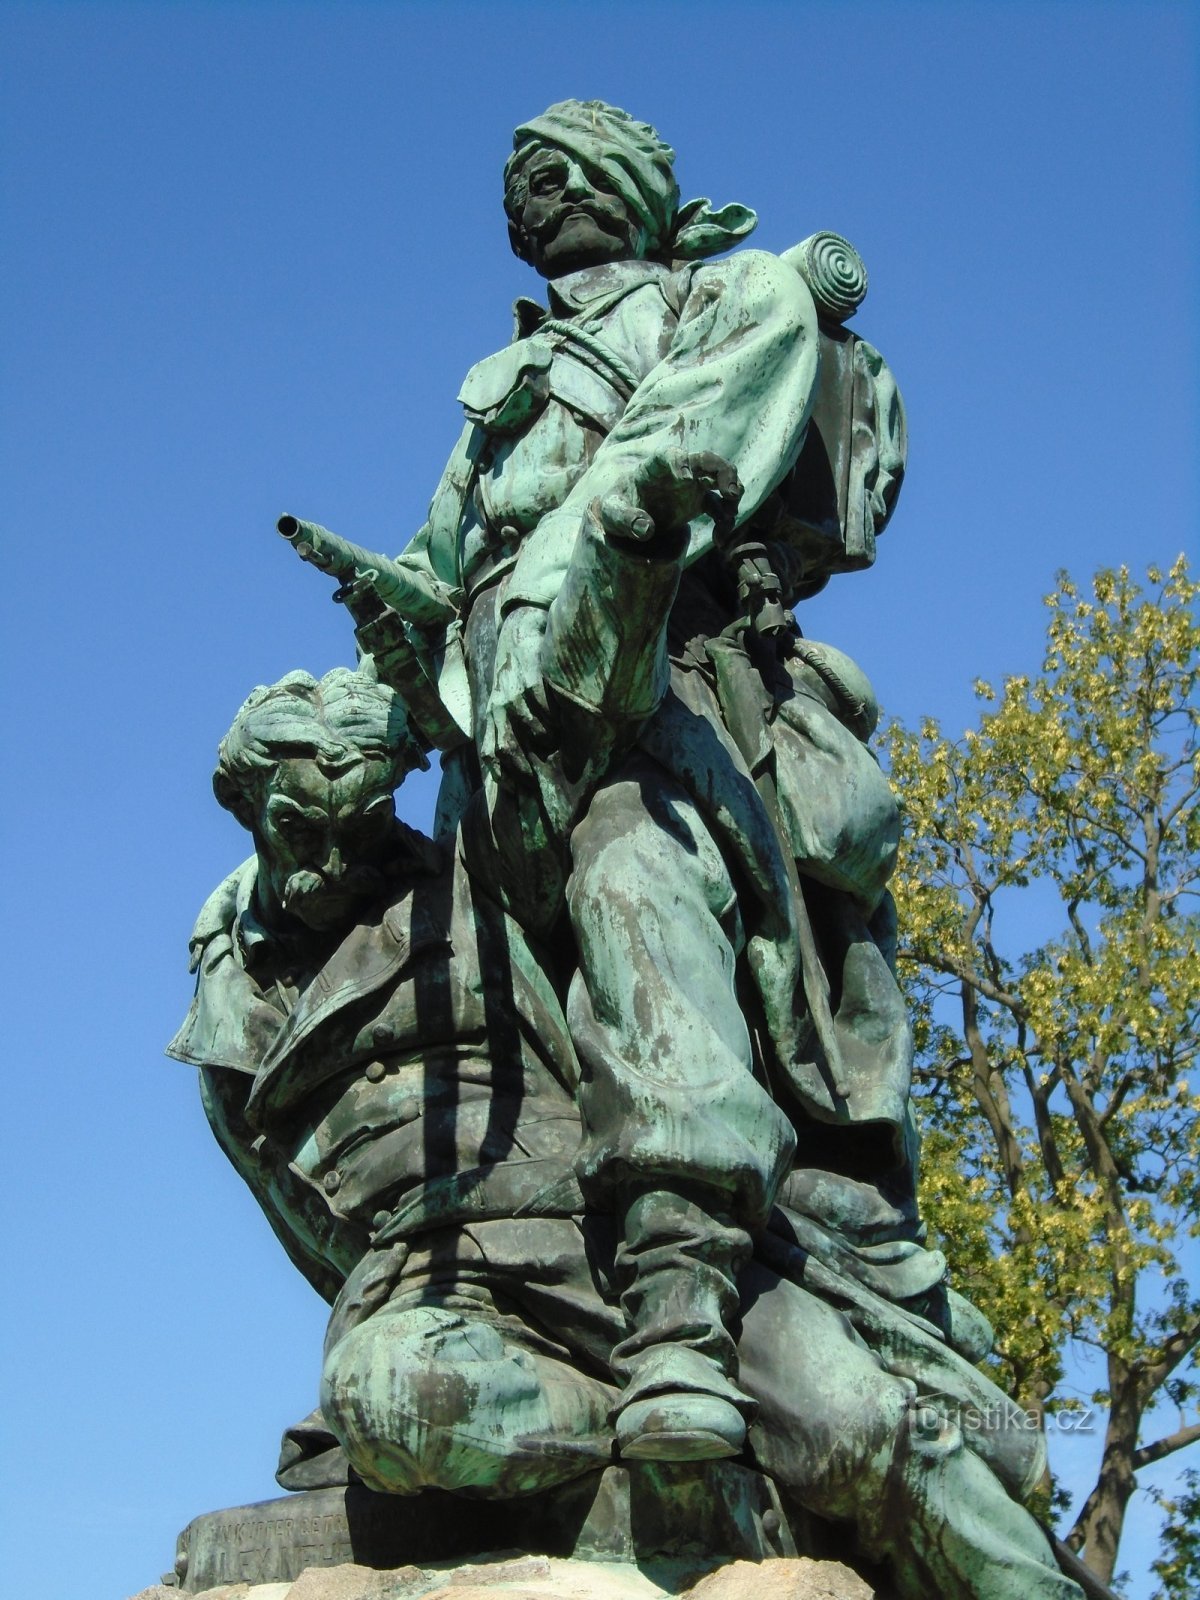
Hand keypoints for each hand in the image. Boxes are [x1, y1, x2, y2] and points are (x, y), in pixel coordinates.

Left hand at [595, 450, 742, 544]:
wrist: (628, 517)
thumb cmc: (618, 507)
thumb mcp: (612, 514)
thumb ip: (625, 519)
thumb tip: (646, 530)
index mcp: (654, 467)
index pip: (670, 455)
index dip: (680, 461)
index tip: (686, 476)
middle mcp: (679, 470)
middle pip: (708, 460)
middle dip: (723, 473)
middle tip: (731, 494)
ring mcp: (693, 484)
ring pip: (722, 479)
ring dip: (732, 496)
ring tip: (727, 520)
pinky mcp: (700, 501)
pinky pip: (720, 506)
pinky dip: (725, 522)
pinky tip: (719, 542)